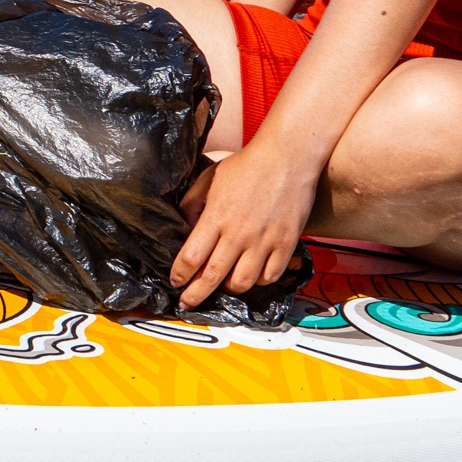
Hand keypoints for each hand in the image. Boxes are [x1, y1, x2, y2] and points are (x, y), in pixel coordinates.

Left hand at [170, 142, 316, 306]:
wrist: (287, 158)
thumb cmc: (245, 166)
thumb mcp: (209, 178)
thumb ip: (192, 204)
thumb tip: (183, 228)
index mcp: (216, 217)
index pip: (191, 257)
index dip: (180, 275)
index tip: (175, 282)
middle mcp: (239, 233)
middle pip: (213, 277)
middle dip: (195, 295)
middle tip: (187, 303)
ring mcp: (264, 241)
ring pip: (242, 283)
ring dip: (227, 289)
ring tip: (221, 287)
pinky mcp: (286, 243)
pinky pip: (269, 276)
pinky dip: (257, 282)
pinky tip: (249, 277)